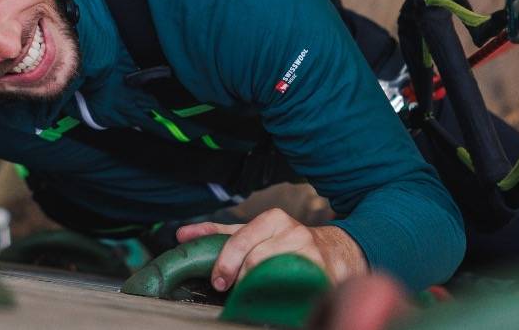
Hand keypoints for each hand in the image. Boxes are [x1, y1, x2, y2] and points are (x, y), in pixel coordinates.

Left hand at [176, 208, 367, 291]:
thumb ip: (219, 233)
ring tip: (254, 294)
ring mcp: (311, 253)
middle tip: (234, 290)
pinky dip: (280, 296)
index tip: (218, 281)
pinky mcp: (325, 273)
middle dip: (240, 278)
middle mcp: (293, 231)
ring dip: (259, 288)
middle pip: (256, 259)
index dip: (226, 262)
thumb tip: (182, 235)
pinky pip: (296, 287)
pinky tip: (275, 299)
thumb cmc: (285, 241)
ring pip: (275, 273)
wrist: (336, 251)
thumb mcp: (252, 232)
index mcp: (273, 219)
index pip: (242, 239)